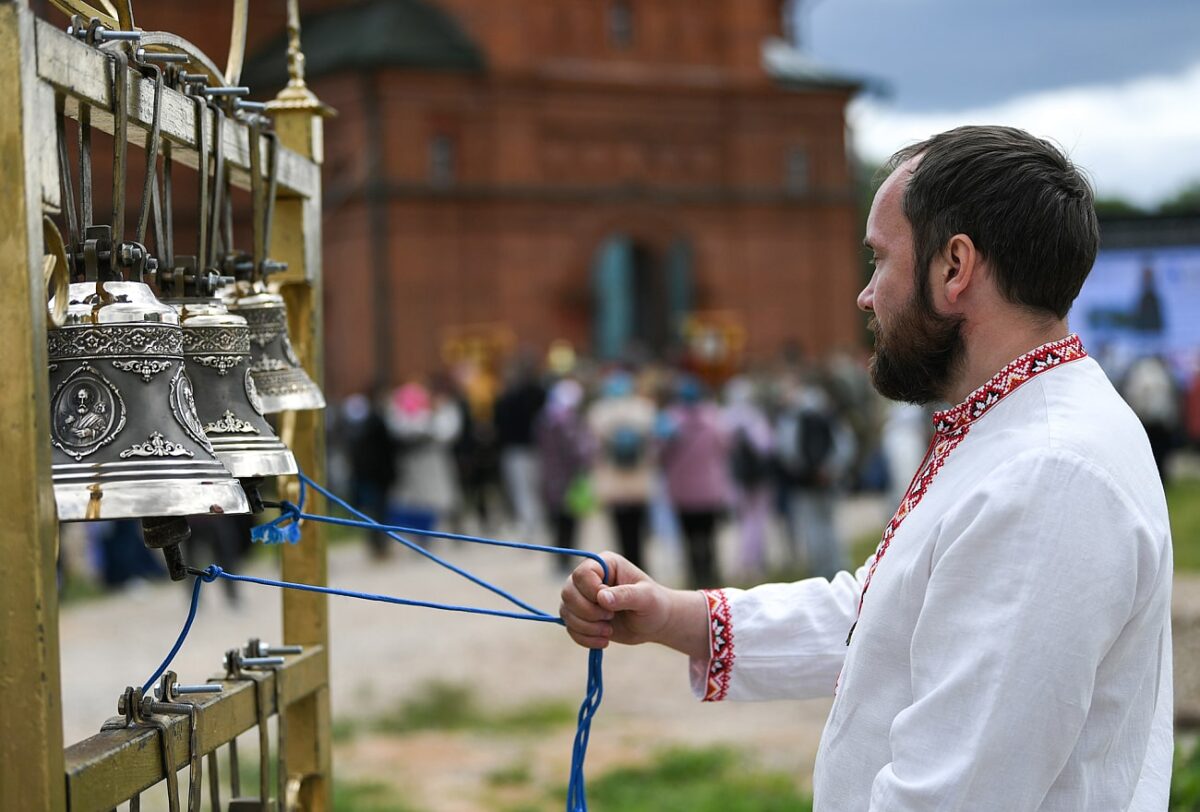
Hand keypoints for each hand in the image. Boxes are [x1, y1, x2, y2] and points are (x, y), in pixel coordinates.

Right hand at [559, 552, 709, 656]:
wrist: (654, 623)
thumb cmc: (654, 604)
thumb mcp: (646, 598)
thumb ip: (625, 595)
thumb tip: (601, 598)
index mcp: (605, 564)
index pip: (582, 574)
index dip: (591, 592)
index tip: (610, 606)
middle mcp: (589, 578)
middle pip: (568, 592)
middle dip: (587, 612)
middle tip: (610, 618)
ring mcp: (583, 597)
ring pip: (566, 611)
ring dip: (586, 627)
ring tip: (608, 631)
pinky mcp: (581, 616)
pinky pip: (569, 627)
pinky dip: (584, 638)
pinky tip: (604, 641)